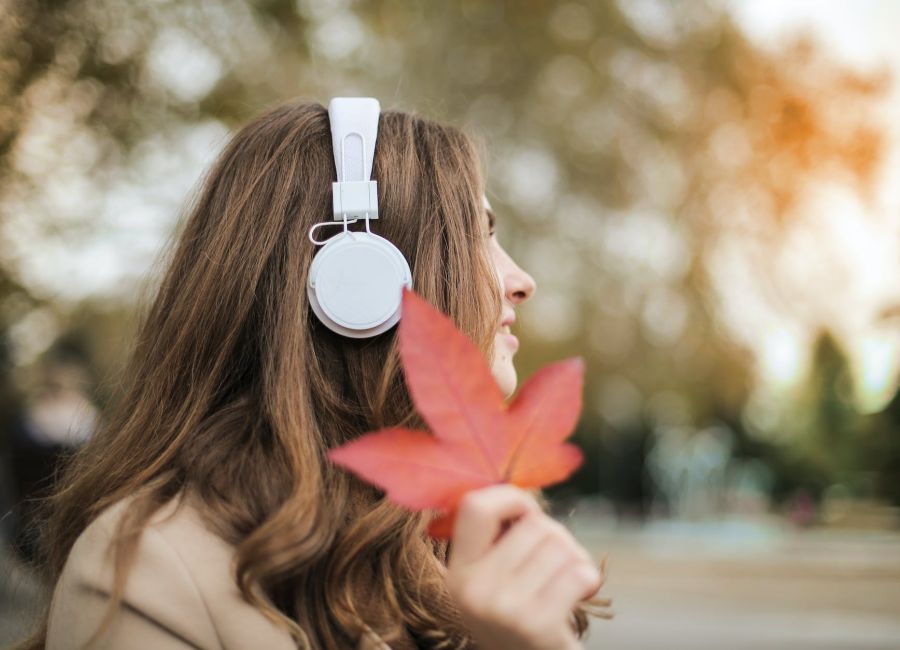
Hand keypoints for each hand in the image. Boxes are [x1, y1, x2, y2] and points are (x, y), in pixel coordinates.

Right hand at [445, 485, 601, 649]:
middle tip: (553, 563)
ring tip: (564, 581)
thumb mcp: (491, 576)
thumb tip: (521, 489)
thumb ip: (498, 536)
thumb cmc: (520, 612)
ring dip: (574, 558)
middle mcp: (473, 588)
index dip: (511, 498)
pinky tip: (578, 595)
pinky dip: (588, 579)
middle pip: (534, 523)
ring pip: (559, 544)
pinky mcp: (537, 625)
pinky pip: (578, 573)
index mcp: (458, 570)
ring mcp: (504, 608)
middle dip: (555, 535)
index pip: (475, 505)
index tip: (526, 514)